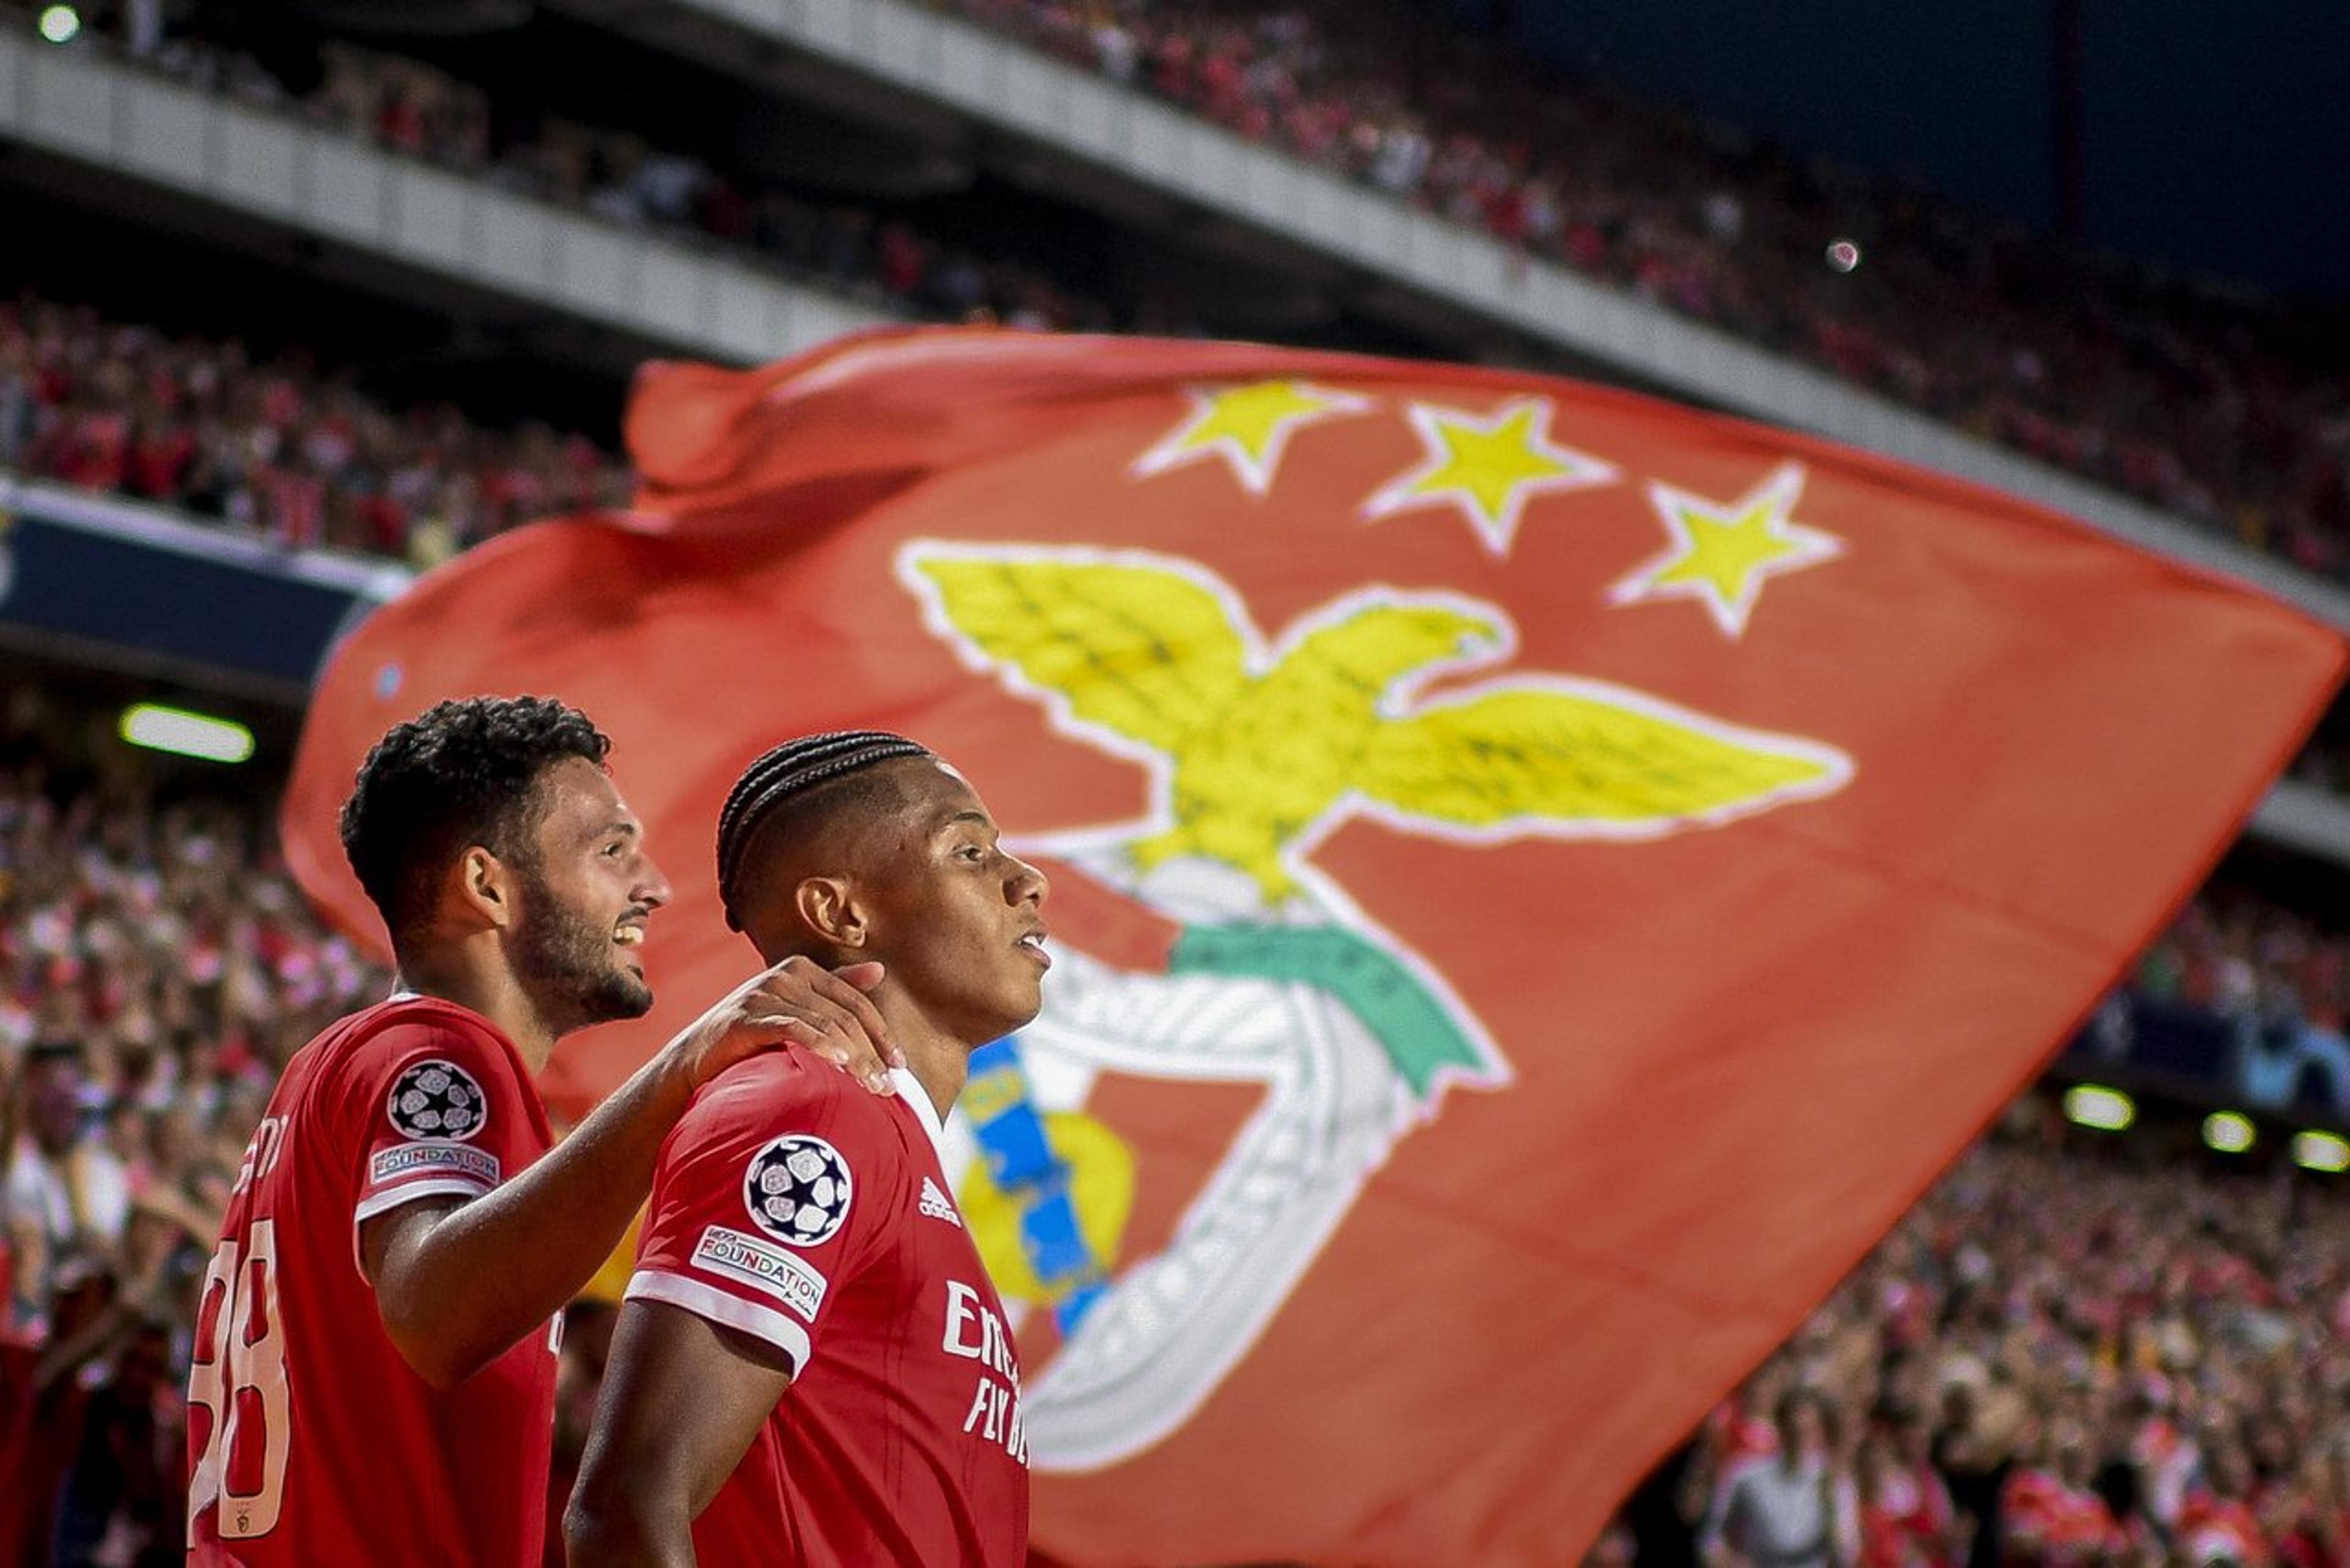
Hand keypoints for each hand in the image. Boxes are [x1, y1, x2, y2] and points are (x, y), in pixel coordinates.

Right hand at [669, 958, 898, 1092]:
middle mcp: (784, 974)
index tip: (900, 1065)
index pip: (855, 1002)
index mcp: (802, 969)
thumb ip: (835, 988)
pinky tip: (838, 1064)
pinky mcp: (746, 1017)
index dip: (881, 1034)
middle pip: (844, 1016)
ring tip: (871, 1086)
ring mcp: (764, 993)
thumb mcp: (794, 1008)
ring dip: (854, 1059)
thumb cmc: (750, 1037)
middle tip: (888, 1088)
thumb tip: (879, 969)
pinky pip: (793, 1029)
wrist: (693, 1059)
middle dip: (870, 1054)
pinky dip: (819, 1045)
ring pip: (825, 1024)